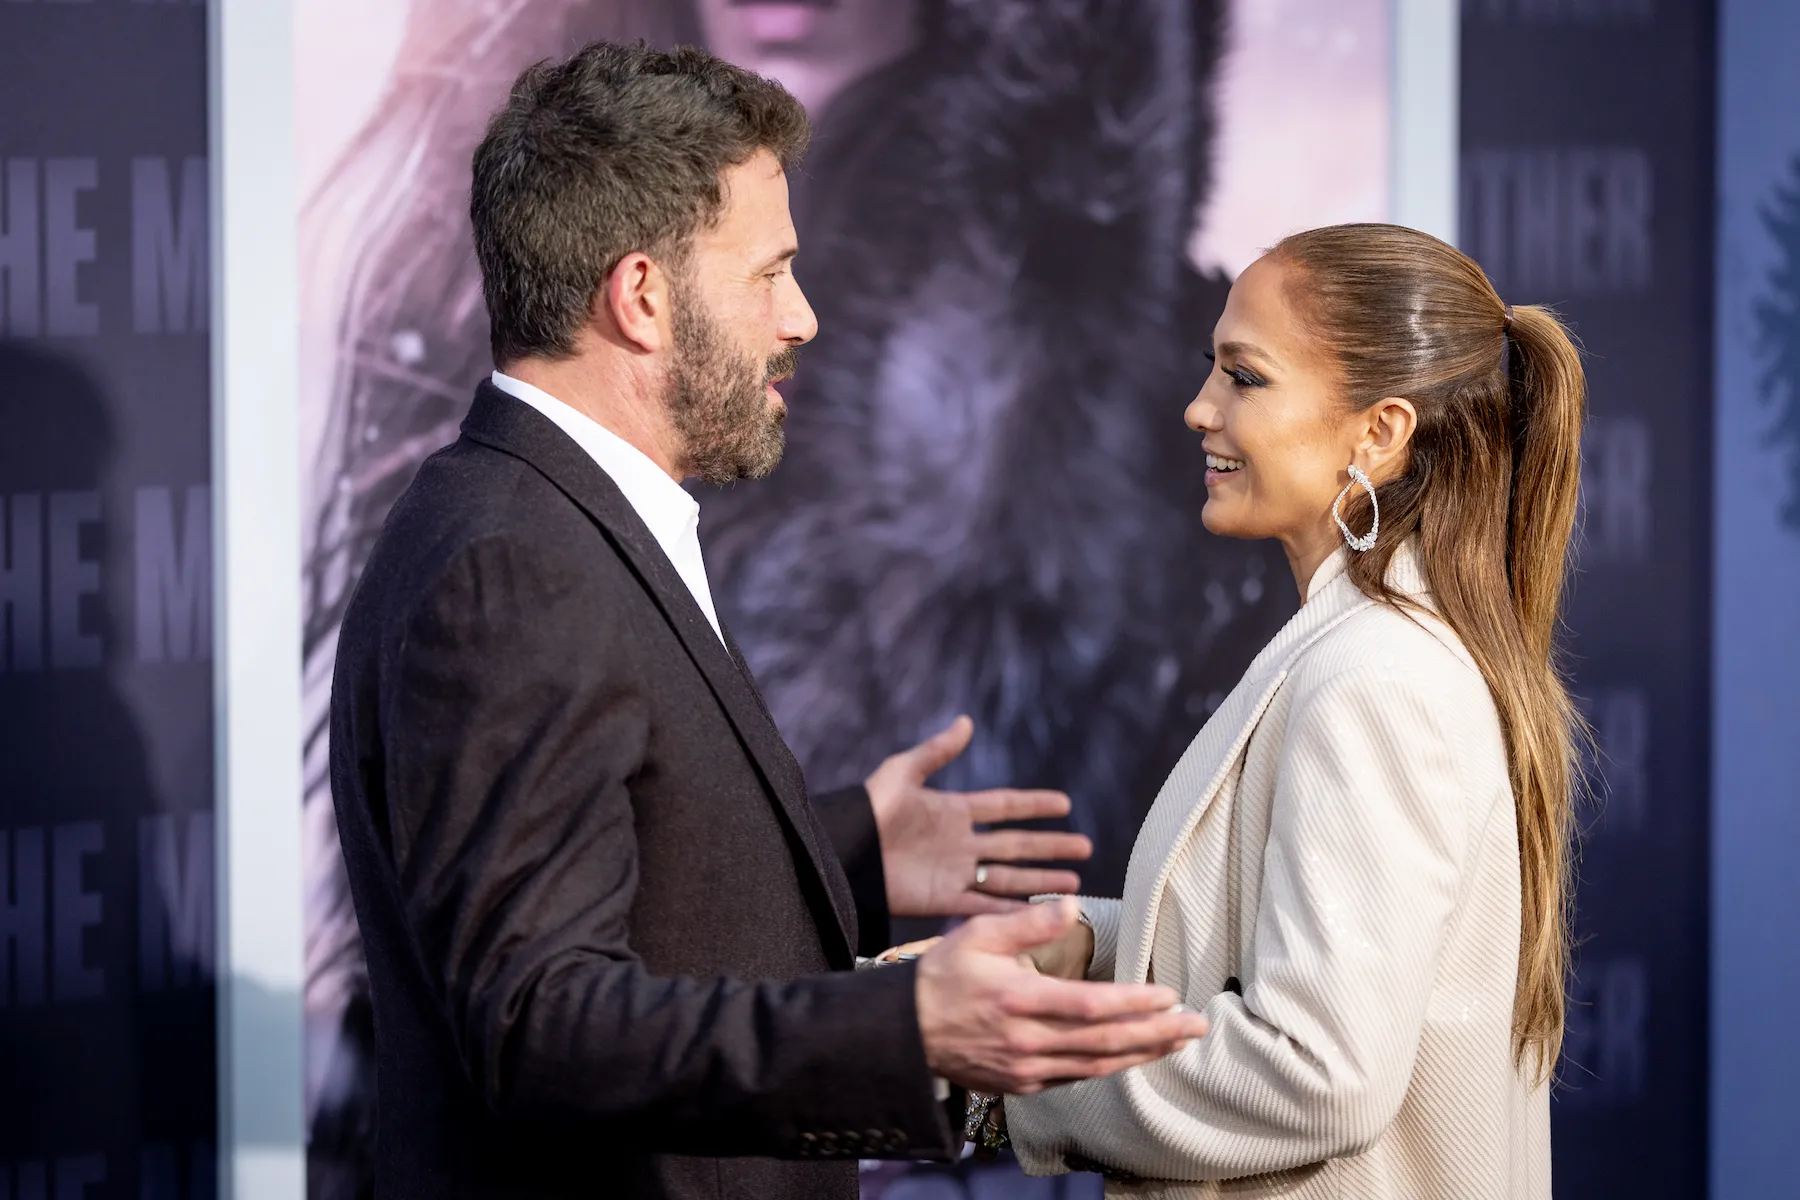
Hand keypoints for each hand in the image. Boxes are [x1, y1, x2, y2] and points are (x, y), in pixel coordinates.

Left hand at [865, 716, 1091, 916]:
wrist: (842, 854)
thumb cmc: (866, 811)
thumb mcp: (901, 774)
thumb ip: (936, 752)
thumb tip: (965, 722)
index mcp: (953, 811)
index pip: (1004, 806)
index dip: (1033, 805)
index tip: (1065, 804)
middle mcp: (960, 843)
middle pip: (1016, 845)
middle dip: (1050, 847)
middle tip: (1085, 848)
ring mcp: (954, 873)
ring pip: (1008, 877)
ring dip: (1040, 879)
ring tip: (1073, 882)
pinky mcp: (942, 899)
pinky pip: (982, 905)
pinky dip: (1009, 909)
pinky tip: (1035, 911)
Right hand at [914, 898, 1207, 1095]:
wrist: (902, 1032)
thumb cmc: (940, 976)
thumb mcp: (976, 935)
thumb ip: (1026, 922)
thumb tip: (1070, 904)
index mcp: (1019, 999)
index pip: (1090, 1006)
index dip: (1134, 1003)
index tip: (1170, 995)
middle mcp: (1027, 1041)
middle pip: (1105, 1042)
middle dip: (1157, 1034)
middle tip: (1196, 1025)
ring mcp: (1025, 1068)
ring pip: (1096, 1066)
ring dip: (1142, 1054)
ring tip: (1177, 1043)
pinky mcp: (1021, 1084)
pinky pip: (1075, 1079)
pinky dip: (1108, 1068)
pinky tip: (1131, 1056)